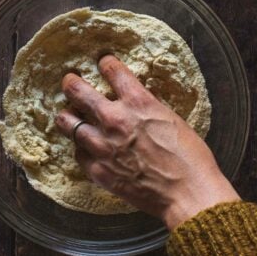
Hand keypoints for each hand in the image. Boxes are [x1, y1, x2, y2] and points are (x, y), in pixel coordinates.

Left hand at [56, 55, 239, 228]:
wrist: (187, 193)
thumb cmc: (189, 157)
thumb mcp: (171, 119)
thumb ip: (147, 107)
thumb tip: (134, 101)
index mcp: (137, 102)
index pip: (112, 71)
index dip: (105, 63)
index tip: (102, 62)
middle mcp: (114, 119)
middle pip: (78, 91)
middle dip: (70, 83)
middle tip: (68, 81)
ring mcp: (102, 146)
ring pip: (67, 122)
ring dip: (67, 116)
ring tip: (67, 114)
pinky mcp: (98, 170)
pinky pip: (78, 152)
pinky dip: (81, 147)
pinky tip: (85, 146)